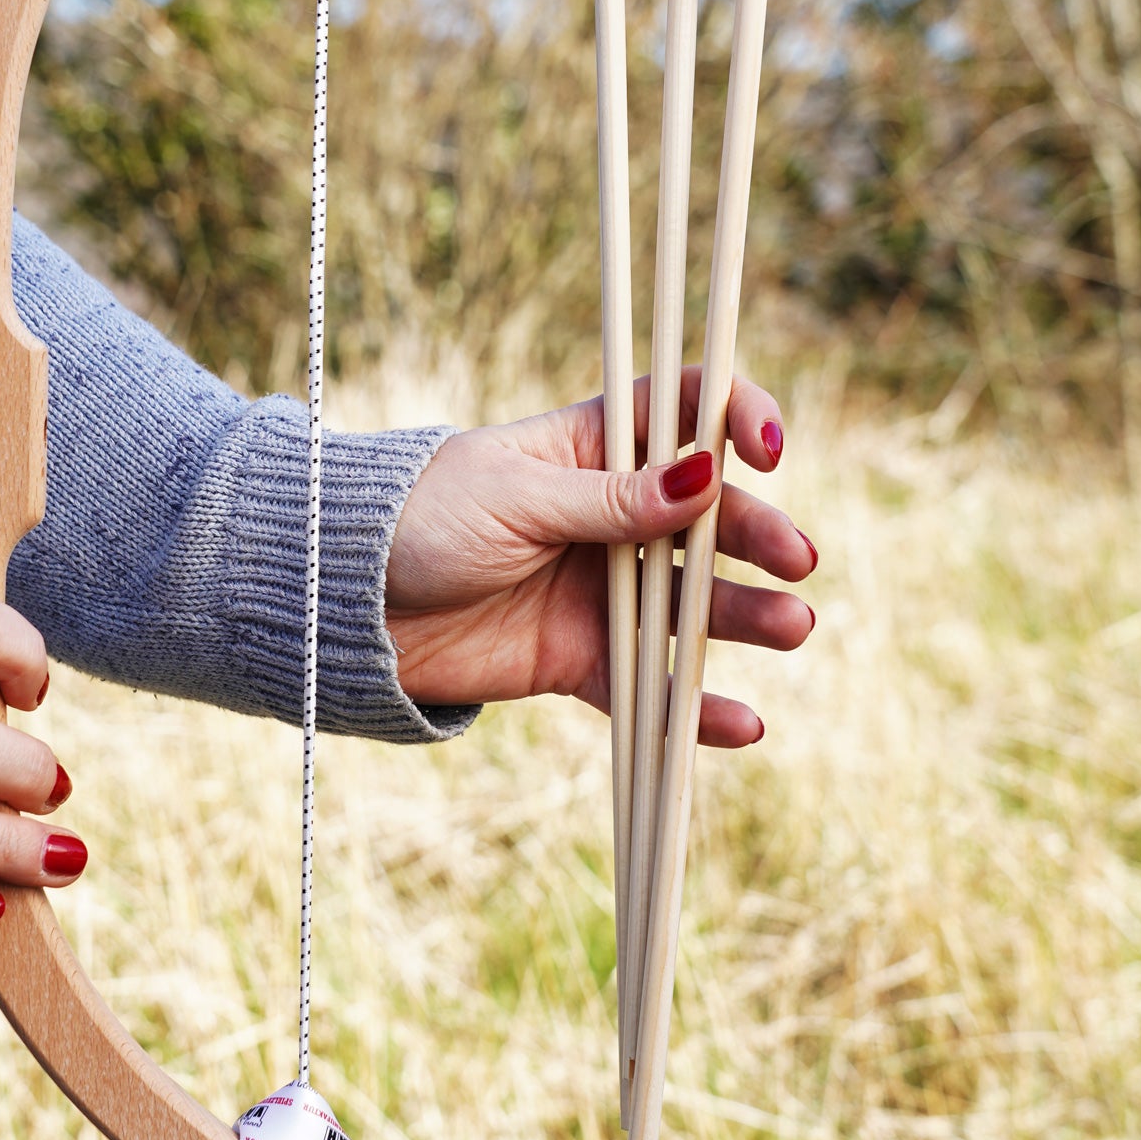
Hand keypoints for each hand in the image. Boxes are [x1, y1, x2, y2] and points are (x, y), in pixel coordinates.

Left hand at [386, 368, 816, 743]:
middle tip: (794, 559)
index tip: (768, 447)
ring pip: (690, 600)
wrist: (346, 604)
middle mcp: (608, 515)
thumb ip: (610, 500)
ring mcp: (599, 588)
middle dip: (757, 532)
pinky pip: (648, 682)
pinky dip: (694, 706)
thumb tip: (707, 478)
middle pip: (706, 516)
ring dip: (745, 614)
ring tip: (793, 627)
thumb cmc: (418, 521)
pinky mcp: (579, 657)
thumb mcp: (515, 499)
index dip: (735, 417)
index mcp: (591, 449)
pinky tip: (741, 725)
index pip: (683, 414)